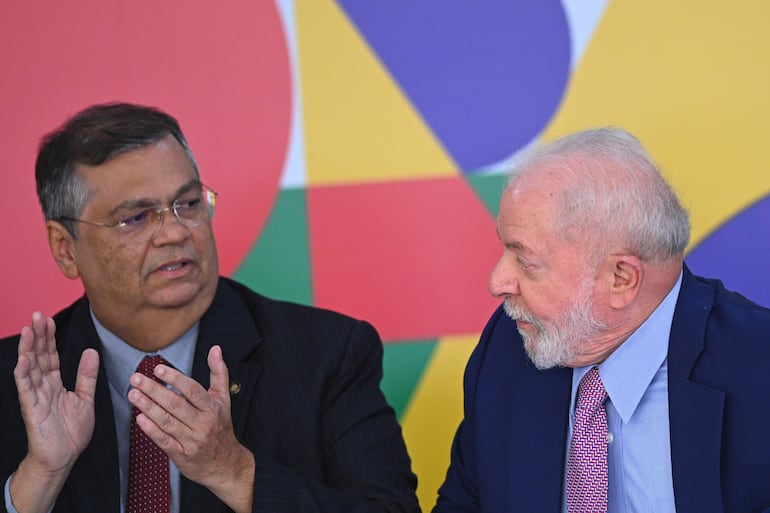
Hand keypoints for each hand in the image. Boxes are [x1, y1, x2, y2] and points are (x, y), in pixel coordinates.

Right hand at [11, 311, 98, 512]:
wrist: (63, 457)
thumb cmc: (71, 431)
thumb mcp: (85, 398)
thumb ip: (87, 375)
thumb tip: (91, 351)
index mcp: (55, 383)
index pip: (50, 355)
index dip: (49, 337)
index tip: (49, 319)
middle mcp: (42, 386)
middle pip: (38, 356)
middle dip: (37, 335)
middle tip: (37, 314)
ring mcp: (35, 396)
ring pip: (29, 368)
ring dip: (28, 348)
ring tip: (28, 329)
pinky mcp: (31, 409)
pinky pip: (26, 389)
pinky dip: (24, 374)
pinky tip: (23, 360)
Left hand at [128, 345, 254, 512]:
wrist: (225, 463)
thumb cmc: (221, 427)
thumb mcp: (223, 398)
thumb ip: (218, 372)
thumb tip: (215, 349)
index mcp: (212, 408)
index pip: (193, 390)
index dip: (175, 379)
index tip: (158, 369)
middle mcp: (202, 423)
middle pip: (176, 404)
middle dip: (154, 390)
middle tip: (136, 379)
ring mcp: (191, 440)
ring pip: (167, 421)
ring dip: (148, 407)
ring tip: (133, 394)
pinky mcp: (181, 454)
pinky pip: (164, 441)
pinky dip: (151, 430)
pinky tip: (139, 418)